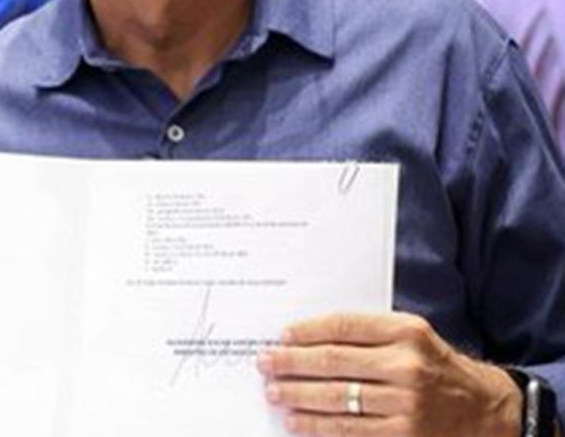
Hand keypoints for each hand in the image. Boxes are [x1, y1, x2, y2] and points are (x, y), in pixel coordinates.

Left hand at [259, 311, 520, 436]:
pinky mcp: (402, 434)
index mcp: (407, 332)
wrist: (487, 411)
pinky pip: (349, 429)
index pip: (344, 327)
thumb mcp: (414, 338)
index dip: (307, 331)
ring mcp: (405, 403)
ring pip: (336, 397)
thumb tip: (309, 337)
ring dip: (297, 395)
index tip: (282, 336)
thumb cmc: (437, 369)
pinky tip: (297, 421)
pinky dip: (317, 425)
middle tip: (265, 363)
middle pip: (333, 361)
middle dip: (291, 363)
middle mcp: (406, 366)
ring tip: (274, 392)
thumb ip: (370, 333)